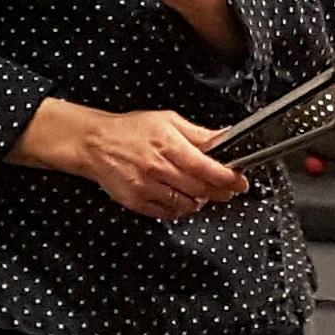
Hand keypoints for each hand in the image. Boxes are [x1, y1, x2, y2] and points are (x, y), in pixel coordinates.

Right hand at [21, 99, 246, 219]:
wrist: (95, 144)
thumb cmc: (131, 130)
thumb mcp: (168, 121)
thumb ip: (198, 134)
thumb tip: (224, 137)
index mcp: (168, 145)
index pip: (207, 167)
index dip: (228, 177)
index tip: (240, 181)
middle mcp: (158, 168)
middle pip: (200, 189)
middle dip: (220, 192)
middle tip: (229, 190)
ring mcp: (147, 188)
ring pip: (186, 204)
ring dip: (201, 201)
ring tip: (204, 193)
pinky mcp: (137, 202)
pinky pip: (168, 213)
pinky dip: (181, 209)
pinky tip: (184, 200)